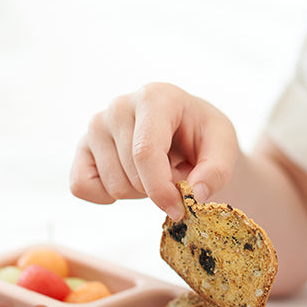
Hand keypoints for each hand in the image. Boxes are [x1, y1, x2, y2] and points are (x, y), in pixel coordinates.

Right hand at [69, 83, 238, 219]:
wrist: (183, 128)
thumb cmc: (202, 134)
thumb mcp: (224, 145)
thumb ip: (217, 170)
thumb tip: (195, 195)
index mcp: (155, 97)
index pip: (145, 151)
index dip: (160, 188)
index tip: (179, 210)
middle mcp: (119, 105)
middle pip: (131, 175)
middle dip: (158, 188)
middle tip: (175, 172)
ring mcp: (96, 125)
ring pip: (112, 186)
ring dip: (139, 191)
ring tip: (156, 170)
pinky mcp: (82, 146)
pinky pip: (81, 186)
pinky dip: (106, 196)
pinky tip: (129, 179)